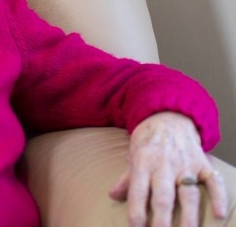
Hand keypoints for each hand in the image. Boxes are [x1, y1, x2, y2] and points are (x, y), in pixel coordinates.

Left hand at [109, 112, 226, 226]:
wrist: (169, 116)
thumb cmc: (148, 140)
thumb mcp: (133, 155)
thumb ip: (127, 178)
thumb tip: (113, 195)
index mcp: (143, 163)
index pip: (138, 190)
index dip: (136, 211)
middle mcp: (164, 165)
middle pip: (163, 196)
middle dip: (162, 218)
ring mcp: (185, 164)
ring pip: (188, 193)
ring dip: (189, 215)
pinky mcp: (202, 163)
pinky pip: (213, 181)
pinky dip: (218, 196)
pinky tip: (219, 213)